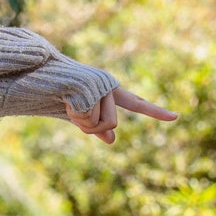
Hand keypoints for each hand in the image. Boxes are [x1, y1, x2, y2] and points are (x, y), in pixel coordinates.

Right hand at [63, 87, 177, 144]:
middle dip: (91, 128)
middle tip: (73, 112)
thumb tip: (112, 139)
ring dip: (80, 121)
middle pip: (111, 124)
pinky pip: (85, 115)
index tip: (176, 117)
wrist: (39, 76)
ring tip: (67, 103)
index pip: (137, 103)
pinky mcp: (88, 87)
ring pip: (98, 123)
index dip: (156, 111)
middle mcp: (109, 87)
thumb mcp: (80, 115)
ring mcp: (100, 86)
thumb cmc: (57, 94)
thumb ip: (97, 126)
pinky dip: (72, 114)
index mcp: (111, 91)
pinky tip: (64, 99)